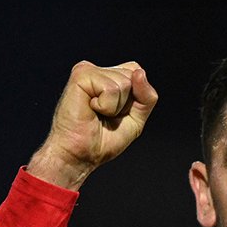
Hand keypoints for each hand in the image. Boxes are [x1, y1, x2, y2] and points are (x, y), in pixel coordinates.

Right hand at [27, 61, 157, 189]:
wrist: (80, 155)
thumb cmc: (102, 141)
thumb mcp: (136, 119)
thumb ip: (147, 97)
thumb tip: (140, 73)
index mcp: (109, 78)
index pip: (136, 72)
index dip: (136, 97)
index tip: (117, 114)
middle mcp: (98, 71)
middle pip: (132, 75)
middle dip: (126, 104)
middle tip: (105, 115)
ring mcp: (89, 70)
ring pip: (124, 82)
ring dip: (115, 107)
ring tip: (97, 113)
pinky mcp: (81, 75)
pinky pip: (111, 88)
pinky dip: (106, 106)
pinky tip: (91, 109)